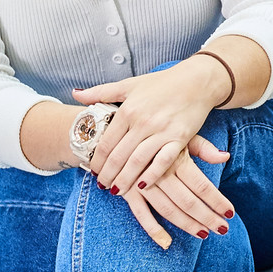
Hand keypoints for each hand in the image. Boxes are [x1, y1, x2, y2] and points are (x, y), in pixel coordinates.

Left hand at [77, 56, 229, 194]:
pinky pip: (162, 162)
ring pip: (137, 162)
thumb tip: (76, 94)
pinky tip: (142, 186)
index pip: (106, 142)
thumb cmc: (162, 83)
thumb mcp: (130, 85)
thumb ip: (101, 92)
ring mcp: (162, 130)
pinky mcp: (180, 137)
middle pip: (119, 156)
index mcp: (128, 110)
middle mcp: (142, 121)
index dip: (97, 160)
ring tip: (117, 190)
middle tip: (102, 186)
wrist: (197, 81)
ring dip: (125, 179)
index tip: (92, 171)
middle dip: (107, 175)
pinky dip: (151, 176)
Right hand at [122, 135, 235, 249]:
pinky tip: (167, 243)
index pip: (201, 185)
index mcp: (175, 157)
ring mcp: (141, 183)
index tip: (231, 213)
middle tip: (223, 229)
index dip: (217, 201)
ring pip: (168, 210)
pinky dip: (153, 230)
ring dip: (187, 224)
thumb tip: (226, 156)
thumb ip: (202, 147)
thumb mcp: (178, 134)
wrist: (115, 129)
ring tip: (204, 233)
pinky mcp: (126, 191)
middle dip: (207, 217)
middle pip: (188, 201)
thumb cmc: (155, 133)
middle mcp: (159, 172)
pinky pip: (141, 214)